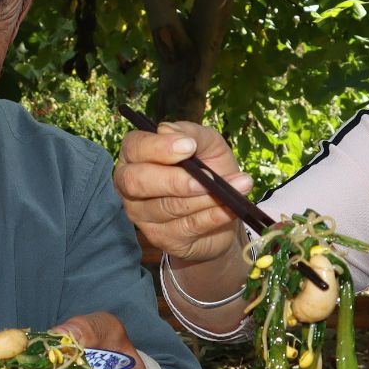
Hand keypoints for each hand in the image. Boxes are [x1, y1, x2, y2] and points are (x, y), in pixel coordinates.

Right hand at [113, 121, 251, 264]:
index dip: (158, 148)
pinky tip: (232, 206)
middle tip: (208, 177)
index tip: (189, 146)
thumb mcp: (207, 143)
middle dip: (175, 180)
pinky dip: (214, 215)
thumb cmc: (208, 168)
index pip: (134, 147)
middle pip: (138, 182)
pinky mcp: (162, 238)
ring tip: (238, 186)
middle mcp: (130, 185)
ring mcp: (143, 215)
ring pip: (169, 207)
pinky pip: (188, 226)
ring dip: (206, 198)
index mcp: (135, 155)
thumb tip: (166, 129)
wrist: (223, 209)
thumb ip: (189, 132)